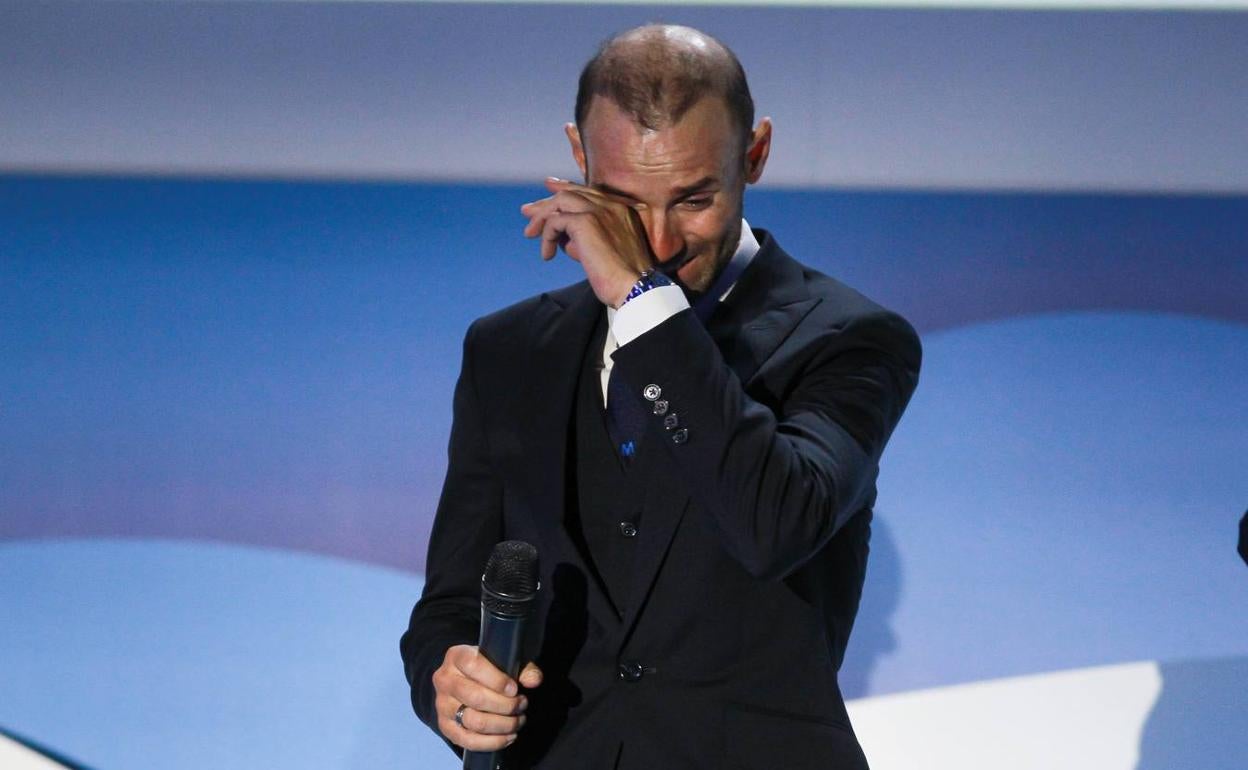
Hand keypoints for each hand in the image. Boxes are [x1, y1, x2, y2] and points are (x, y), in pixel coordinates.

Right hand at [432, 644, 542, 751]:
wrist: (466, 681)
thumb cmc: (490, 669)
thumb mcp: (506, 660)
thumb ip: (524, 667)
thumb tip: (534, 681)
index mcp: (457, 656)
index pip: (474, 666)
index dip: (498, 680)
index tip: (515, 689)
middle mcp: (444, 679)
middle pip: (475, 698)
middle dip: (506, 706)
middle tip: (522, 705)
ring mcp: (442, 705)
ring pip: (473, 721)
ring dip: (502, 725)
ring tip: (518, 721)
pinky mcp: (445, 726)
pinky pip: (468, 741)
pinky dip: (493, 742)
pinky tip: (509, 736)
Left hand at [521, 178, 653, 306]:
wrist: (634, 288)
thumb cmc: (622, 279)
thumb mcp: (604, 252)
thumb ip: (584, 239)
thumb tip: (561, 239)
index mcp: (621, 210)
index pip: (589, 191)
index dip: (566, 187)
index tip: (549, 187)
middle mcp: (612, 205)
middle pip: (571, 192)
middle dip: (546, 201)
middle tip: (527, 212)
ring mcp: (600, 211)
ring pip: (560, 201)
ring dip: (542, 218)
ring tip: (530, 234)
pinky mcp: (586, 222)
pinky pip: (555, 221)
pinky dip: (547, 236)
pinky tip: (547, 255)